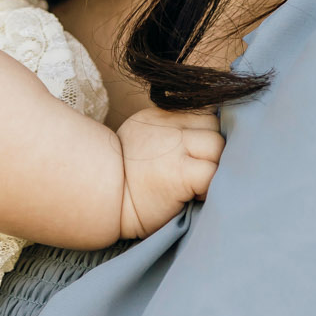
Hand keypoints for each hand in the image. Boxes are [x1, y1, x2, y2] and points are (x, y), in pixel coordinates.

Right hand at [115, 107, 222, 237]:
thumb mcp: (139, 141)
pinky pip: (213, 172)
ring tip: (198, 185)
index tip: (195, 157)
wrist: (97, 200)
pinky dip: (211, 186)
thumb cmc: (118, 182)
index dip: (204, 135)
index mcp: (157, 118)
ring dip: (215, 166)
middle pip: (212, 126)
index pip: (200, 114)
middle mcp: (167, 127)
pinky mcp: (181, 172)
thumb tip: (198, 139)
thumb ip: (166, 133)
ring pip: (217, 145)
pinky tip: (196, 196)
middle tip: (198, 172)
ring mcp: (175, 147)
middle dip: (213, 149)